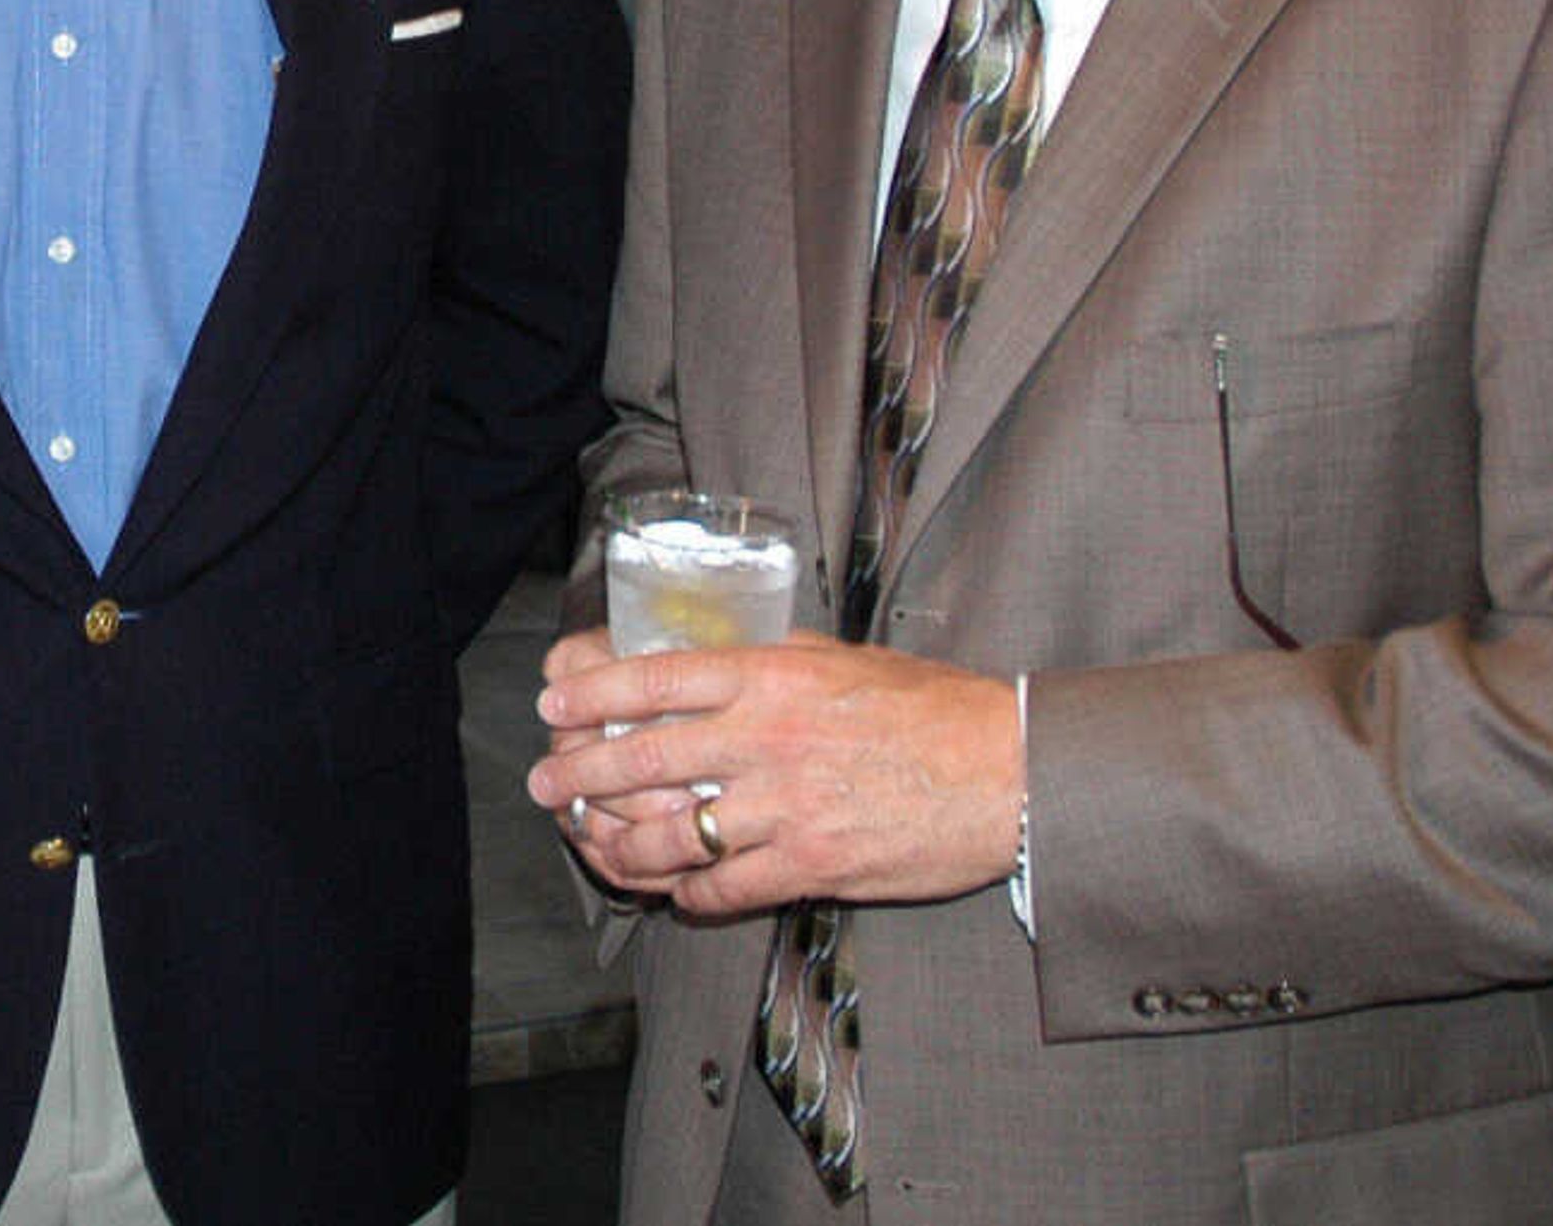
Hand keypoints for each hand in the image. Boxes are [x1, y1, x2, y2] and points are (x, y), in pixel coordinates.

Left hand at [528, 629, 1020, 920]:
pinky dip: (690, 893)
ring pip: (673, 832)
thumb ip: (774, 661)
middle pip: (644, 757)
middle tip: (545, 784)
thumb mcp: (843, 659)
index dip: (591, 693)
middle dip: (579, 774)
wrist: (1006, 771)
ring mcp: (786, 805)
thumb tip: (714, 662)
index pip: (655, 679)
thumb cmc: (930, 708)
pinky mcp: (812, 863)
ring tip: (593, 843)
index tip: (552, 702)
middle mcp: (767, 738)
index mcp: (772, 676)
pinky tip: (677, 891)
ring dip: (620, 843)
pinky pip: (725, 888)